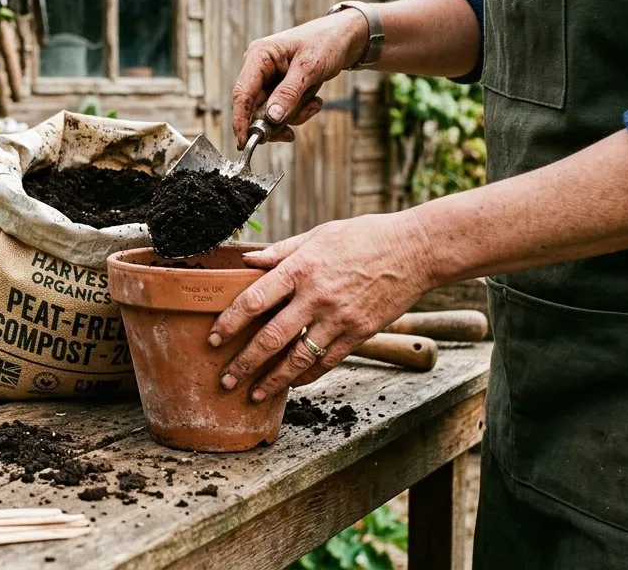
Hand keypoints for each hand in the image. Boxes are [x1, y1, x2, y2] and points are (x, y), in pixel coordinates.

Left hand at [209, 213, 436, 401]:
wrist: (414, 250)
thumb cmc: (364, 236)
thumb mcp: (318, 235)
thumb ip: (281, 252)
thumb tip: (247, 260)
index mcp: (300, 268)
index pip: (254, 300)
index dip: (229, 322)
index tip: (213, 339)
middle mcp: (315, 297)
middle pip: (270, 337)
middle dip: (244, 362)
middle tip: (225, 380)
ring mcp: (338, 318)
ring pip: (298, 358)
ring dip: (273, 380)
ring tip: (255, 393)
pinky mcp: (359, 333)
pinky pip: (327, 361)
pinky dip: (307, 376)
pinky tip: (292, 384)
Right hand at [231, 8, 368, 147]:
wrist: (343, 37)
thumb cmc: (326, 42)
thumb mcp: (310, 68)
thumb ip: (289, 93)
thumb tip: (271, 118)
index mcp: (259, 56)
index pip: (241, 93)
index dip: (240, 120)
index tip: (245, 143)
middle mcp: (258, 68)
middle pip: (255, 108)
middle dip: (275, 121)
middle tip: (291, 132)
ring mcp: (268, 79)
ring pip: (270, 113)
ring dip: (293, 115)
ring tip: (313, 104)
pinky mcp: (278, 87)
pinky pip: (282, 110)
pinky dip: (298, 112)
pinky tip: (314, 101)